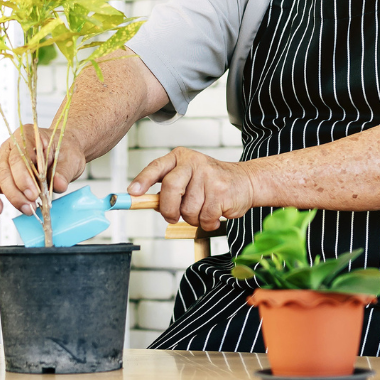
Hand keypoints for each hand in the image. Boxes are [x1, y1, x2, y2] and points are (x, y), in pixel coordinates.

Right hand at [0, 125, 86, 216]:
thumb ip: (64, 170)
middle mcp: (9, 148)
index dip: (23, 177)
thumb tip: (59, 184)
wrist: (62, 151)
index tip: (33, 194)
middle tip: (29, 208)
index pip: (19, 157)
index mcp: (26, 136)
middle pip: (2, 170)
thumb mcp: (71, 157)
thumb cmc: (64, 151)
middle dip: (13, 192)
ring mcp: (1, 162)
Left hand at [129, 147, 255, 230]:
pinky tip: (215, 213)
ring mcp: (208, 176)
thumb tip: (143, 200)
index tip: (132, 193)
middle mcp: (193, 163)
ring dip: (193, 218)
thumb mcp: (188, 177)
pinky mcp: (221, 191)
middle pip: (170, 189)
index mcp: (180, 157)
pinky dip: (208, 222)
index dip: (143, 180)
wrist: (246, 181)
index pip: (156, 167)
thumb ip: (168, 187)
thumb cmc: (212, 182)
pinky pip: (204, 217)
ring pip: (188, 209)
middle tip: (172, 217)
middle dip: (168, 210)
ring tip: (203, 209)